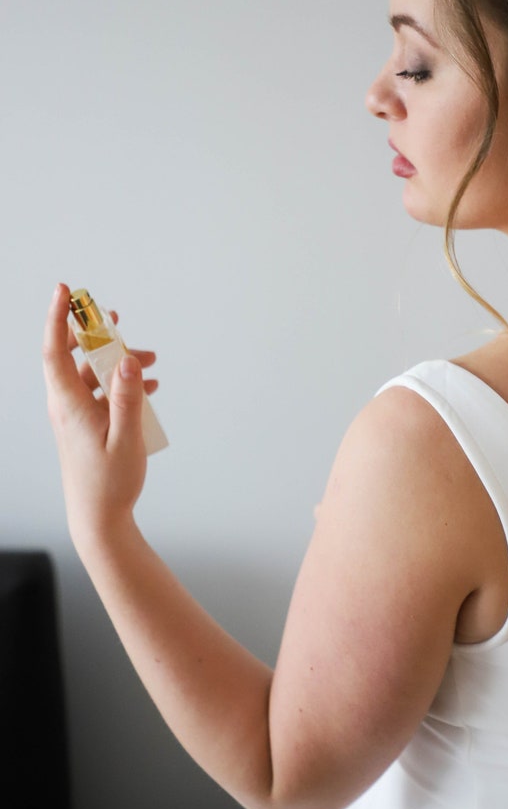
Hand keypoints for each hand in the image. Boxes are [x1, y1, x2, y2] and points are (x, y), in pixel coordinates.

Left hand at [43, 283, 157, 548]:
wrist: (99, 518)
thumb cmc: (110, 483)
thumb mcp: (126, 438)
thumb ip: (128, 397)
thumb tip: (130, 360)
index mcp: (69, 405)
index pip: (55, 351)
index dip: (58, 317)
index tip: (64, 290)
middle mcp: (66, 405)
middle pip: (71, 356)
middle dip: (93, 333)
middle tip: (114, 317)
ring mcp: (75, 415)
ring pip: (91, 374)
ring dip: (117, 362)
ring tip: (151, 358)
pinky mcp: (85, 424)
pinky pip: (100, 393)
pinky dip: (121, 384)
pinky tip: (149, 388)